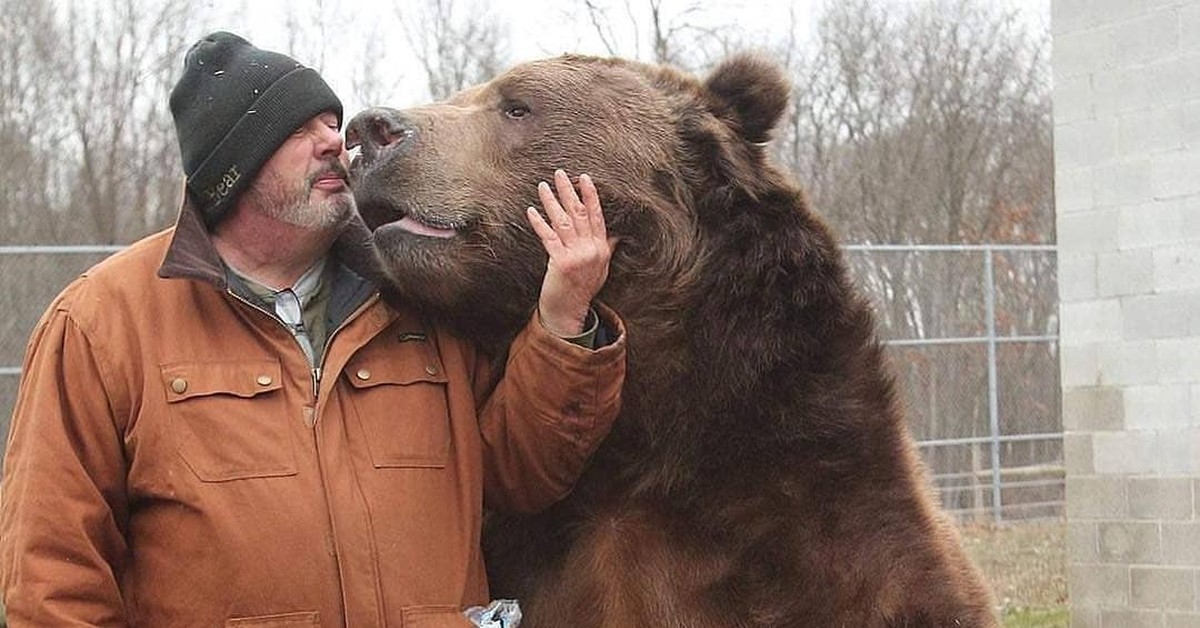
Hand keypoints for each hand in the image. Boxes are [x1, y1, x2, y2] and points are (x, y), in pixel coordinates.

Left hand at [526, 169, 614, 336]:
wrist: (569, 311)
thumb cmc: (583, 289)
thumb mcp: (601, 267)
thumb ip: (606, 247)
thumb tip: (614, 232)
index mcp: (601, 248)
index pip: (597, 215)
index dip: (590, 195)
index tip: (584, 178)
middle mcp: (591, 250)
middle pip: (579, 214)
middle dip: (569, 192)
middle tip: (560, 174)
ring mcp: (576, 256)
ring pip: (563, 222)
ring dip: (552, 202)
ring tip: (543, 186)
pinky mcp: (560, 263)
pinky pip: (548, 238)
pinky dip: (539, 223)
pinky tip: (531, 211)